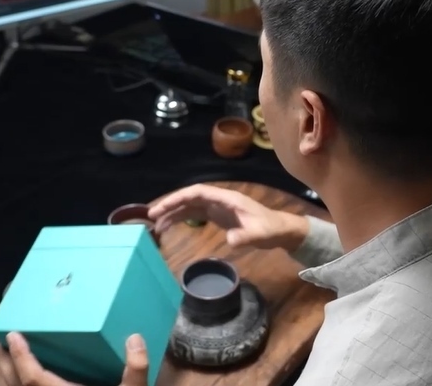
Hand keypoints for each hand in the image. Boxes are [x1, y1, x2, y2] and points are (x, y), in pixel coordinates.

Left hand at [7, 332, 147, 385]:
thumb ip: (135, 370)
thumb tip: (135, 338)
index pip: (32, 378)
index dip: (21, 357)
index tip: (12, 334)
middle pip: (15, 385)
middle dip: (6, 362)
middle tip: (0, 337)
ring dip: (11, 373)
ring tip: (11, 352)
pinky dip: (22, 384)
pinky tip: (29, 375)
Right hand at [148, 184, 308, 250]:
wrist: (280, 231)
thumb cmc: (271, 229)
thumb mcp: (260, 234)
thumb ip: (246, 236)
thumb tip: (230, 240)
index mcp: (227, 198)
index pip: (198, 192)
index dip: (179, 198)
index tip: (162, 207)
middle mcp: (219, 199)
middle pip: (189, 198)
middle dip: (170, 205)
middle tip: (151, 217)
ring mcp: (217, 207)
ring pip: (190, 206)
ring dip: (173, 213)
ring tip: (156, 226)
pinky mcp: (217, 216)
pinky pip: (194, 215)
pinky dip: (181, 219)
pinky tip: (169, 227)